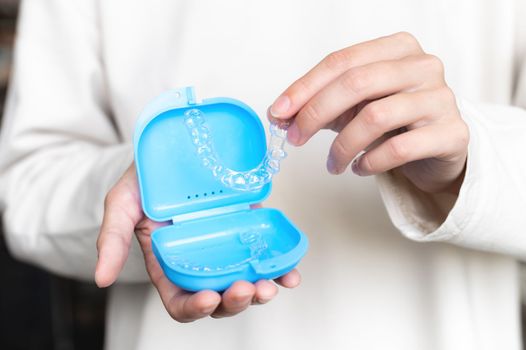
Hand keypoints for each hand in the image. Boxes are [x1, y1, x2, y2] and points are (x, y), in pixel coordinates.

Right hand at [95, 164, 300, 321]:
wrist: (173, 150)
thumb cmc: (145, 180)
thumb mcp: (122, 204)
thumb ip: (112, 238)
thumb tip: (101, 278)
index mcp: (169, 264)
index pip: (181, 300)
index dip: (195, 307)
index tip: (209, 298)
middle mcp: (200, 260)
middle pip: (218, 297)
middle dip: (234, 301)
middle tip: (246, 288)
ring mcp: (225, 245)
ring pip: (244, 281)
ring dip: (260, 291)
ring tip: (271, 284)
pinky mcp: (246, 228)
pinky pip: (265, 254)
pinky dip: (279, 268)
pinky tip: (290, 272)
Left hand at [269, 32, 468, 193]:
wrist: (437, 148)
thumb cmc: (393, 121)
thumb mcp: (354, 106)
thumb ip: (320, 104)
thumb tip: (278, 114)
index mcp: (397, 48)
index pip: (341, 61)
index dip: (304, 87)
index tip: (277, 112)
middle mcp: (423, 66)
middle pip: (356, 82)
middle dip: (316, 113)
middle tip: (295, 138)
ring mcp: (441, 98)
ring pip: (376, 116)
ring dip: (342, 146)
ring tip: (333, 164)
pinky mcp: (451, 133)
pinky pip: (399, 149)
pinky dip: (370, 162)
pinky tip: (359, 168)